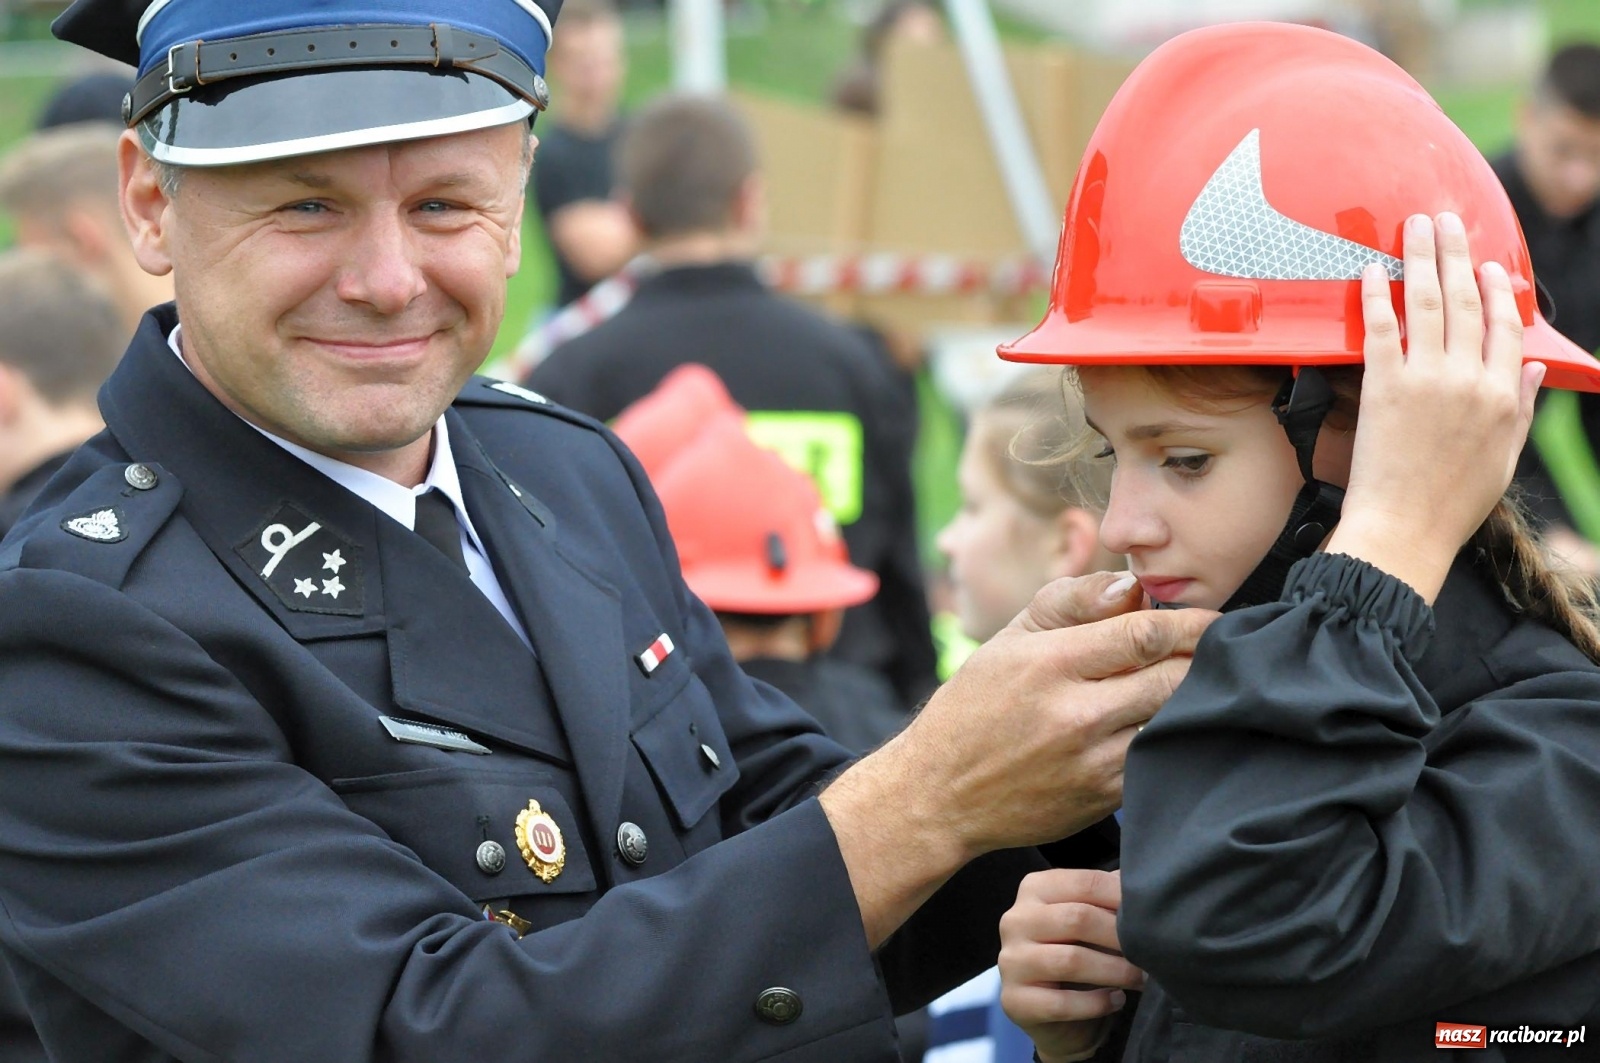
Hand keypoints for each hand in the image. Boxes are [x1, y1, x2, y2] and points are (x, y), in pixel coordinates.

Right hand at [820, 571, 1215, 945]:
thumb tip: (1132, 587)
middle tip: (1222, 651)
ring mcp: (1093, 762)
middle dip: (1205, 660)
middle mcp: (1075, 714)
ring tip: (1205, 686)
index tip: (1214, 620)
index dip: (1191, 623)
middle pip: (1174, 678)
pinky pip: (1158, 759)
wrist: (941, 793)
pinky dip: (1172, 739)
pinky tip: (1173, 727)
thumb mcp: (1009, 639)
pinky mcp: (1103, 798)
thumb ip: (1071, 602)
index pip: (1144, 634)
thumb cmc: (977, 705)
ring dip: (1196, 702)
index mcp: (1050, 663)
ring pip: (1174, 721)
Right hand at [999, 869, 1143, 1062]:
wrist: (1052, 1011)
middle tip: (1153, 952)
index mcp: (1034, 889)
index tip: (1154, 915)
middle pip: (1077, 918)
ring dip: (1115, 971)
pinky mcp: (1014, 1000)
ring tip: (1140, 978)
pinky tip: (1116, 1000)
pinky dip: (1096, 1003)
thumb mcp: (1090, 918)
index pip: (1084, 884)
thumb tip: (1143, 882)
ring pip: (1070, 960)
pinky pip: (1061, 1002)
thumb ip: (1109, 896)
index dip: (1123, 899)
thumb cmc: (1077, 952)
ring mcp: (1011, 961)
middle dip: (1121, 937)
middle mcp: (1015, 920)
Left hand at [1328, 212, 1541, 601]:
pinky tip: (1373, 271)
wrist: (1403, 531)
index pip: (1505, 325)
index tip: (1488, 264)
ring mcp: (1425, 380)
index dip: (1496, 289)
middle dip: (1457, 254)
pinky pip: (1381, 329)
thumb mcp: (1505, 457)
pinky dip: (1377, 296)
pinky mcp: (1383, 387)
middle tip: (1446, 220)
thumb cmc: (1452, 503)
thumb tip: (1533, 366)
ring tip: (1415, 227)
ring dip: (1422, 258)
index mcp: (1502, 395)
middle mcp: (1468, 379)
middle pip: (1466, 301)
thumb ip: (1521, 406)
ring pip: (1428, 304)